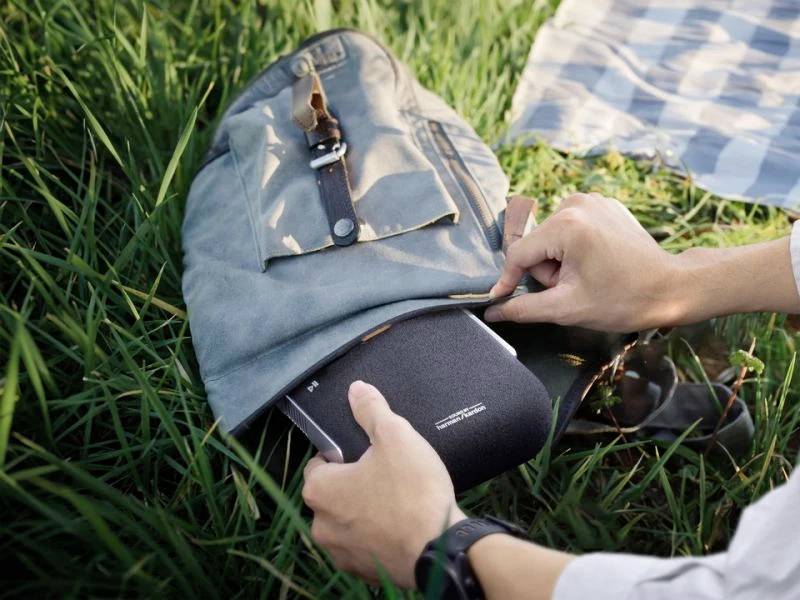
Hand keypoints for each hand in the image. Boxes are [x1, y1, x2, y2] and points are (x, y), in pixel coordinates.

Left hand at [302, 380, 464, 587]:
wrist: (440, 550)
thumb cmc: (412, 492)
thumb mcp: (395, 436)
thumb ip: (371, 410)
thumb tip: (356, 389)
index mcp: (320, 489)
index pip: (318, 463)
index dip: (341, 454)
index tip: (365, 453)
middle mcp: (321, 525)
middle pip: (332, 494)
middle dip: (353, 484)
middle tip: (386, 475)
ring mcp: (340, 553)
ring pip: (347, 523)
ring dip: (364, 513)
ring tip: (397, 502)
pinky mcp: (363, 572)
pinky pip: (365, 547)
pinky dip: (378, 537)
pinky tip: (402, 526)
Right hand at [485, 192, 682, 331]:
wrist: (672, 288)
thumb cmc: (623, 300)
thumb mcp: (567, 308)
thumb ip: (524, 308)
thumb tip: (492, 311)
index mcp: (567, 225)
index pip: (519, 254)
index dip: (509, 280)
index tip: (500, 300)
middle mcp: (576, 204)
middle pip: (537, 245)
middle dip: (547, 271)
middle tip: (574, 288)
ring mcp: (592, 200)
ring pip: (551, 238)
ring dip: (560, 261)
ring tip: (588, 276)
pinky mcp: (603, 205)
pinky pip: (571, 229)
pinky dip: (575, 248)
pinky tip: (597, 262)